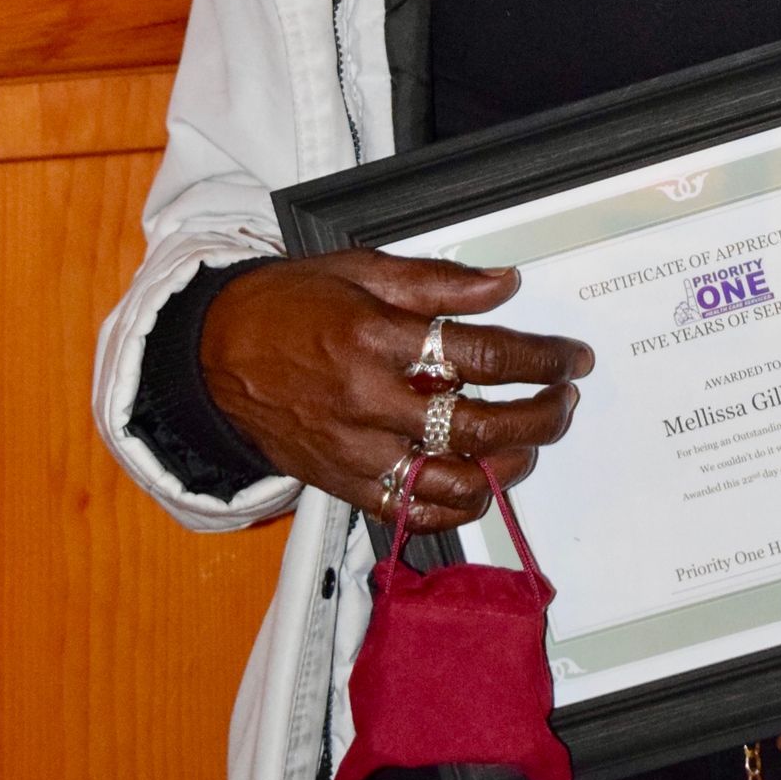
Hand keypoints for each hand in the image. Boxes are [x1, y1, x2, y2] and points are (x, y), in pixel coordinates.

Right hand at [200, 251, 592, 531]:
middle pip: (479, 423)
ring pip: (453, 478)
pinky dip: (457, 505)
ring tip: (529, 442)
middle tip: (564, 400)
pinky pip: (413, 510)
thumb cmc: (285, 306)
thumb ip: (436, 281)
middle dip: (540, 415)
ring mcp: (356, 449)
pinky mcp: (343, 483)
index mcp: (375, 337)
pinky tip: (481, 482)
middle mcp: (369, 399)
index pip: (480, 354)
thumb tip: (504, 284)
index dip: (539, 359)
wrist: (210, 355)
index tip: (570, 358)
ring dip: (507, 464)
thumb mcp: (358, 269)